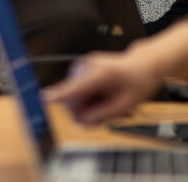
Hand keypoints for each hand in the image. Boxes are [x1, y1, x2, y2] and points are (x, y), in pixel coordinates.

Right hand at [44, 51, 162, 125]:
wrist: (142, 64)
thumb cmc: (137, 81)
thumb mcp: (125, 104)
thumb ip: (101, 115)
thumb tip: (80, 122)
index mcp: (101, 74)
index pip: (76, 87)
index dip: (59, 94)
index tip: (44, 98)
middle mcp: (87, 67)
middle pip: (71, 100)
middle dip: (85, 110)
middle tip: (106, 111)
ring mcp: (81, 67)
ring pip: (72, 98)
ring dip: (87, 105)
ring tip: (106, 100)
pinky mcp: (78, 69)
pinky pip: (75, 92)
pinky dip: (86, 98)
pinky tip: (100, 95)